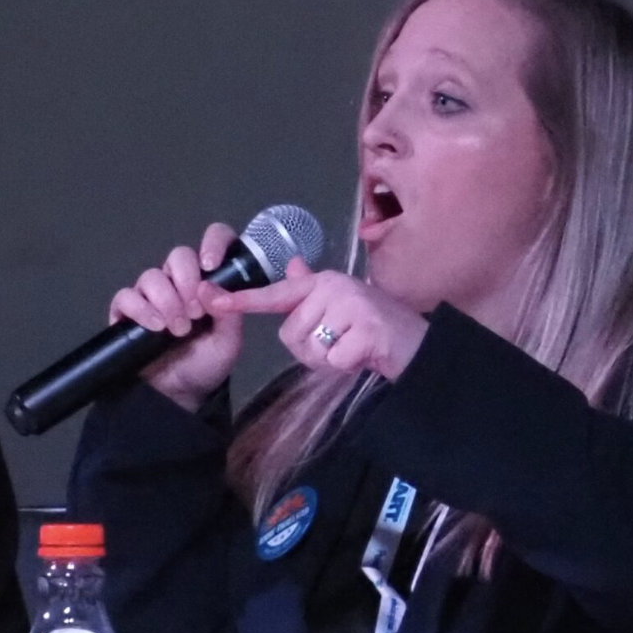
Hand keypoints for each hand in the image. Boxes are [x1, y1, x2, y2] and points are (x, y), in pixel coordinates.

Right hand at [108, 223, 244, 410]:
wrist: (182, 393)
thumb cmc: (208, 362)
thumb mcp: (229, 340)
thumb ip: (228, 311)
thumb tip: (208, 286)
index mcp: (209, 280)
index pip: (214, 241)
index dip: (214, 243)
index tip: (212, 264)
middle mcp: (180, 281)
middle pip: (178, 256)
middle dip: (187, 280)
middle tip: (196, 311)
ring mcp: (152, 294)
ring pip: (152, 276)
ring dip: (167, 300)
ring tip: (179, 329)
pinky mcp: (127, 311)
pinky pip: (126, 296)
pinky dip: (141, 309)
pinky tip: (155, 326)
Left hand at [207, 257, 428, 378]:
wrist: (420, 345)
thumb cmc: (378, 328)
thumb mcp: (345, 305)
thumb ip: (314, 289)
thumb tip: (291, 266)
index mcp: (325, 282)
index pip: (277, 293)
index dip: (243, 299)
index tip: (211, 298)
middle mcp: (334, 287)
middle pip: (291, 334)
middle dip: (313, 350)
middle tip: (343, 344)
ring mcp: (351, 306)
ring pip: (310, 349)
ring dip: (330, 359)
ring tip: (355, 348)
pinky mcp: (364, 330)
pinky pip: (333, 361)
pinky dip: (347, 366)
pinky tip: (365, 356)